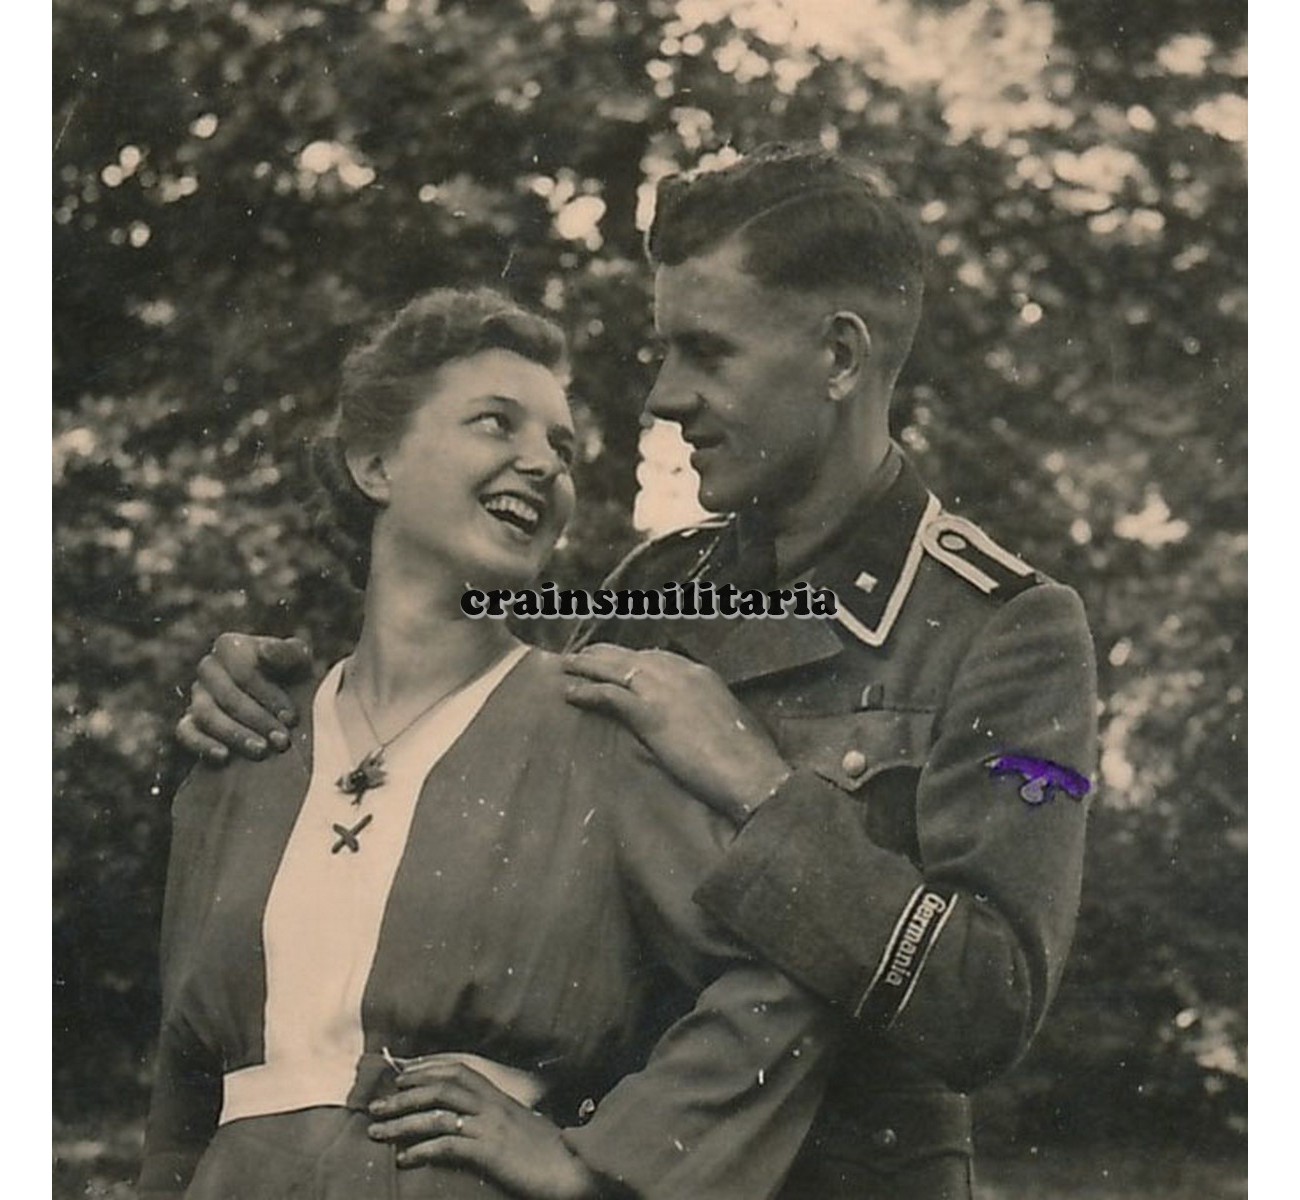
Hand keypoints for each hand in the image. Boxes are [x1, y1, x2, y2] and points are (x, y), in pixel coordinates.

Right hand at [175, 633, 311, 762]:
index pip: (244, 672)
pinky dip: (203, 745)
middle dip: (257, 720)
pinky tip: (225, 757)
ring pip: (206, 715)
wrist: (281, 705)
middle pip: (227, 695)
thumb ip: (288, 652)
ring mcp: (197, 695)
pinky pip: (186, 733)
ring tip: (262, 750)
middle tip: (282, 741)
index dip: (269, 695)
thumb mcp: (299, 663)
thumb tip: (264, 651)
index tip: (291, 718)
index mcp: (230, 647)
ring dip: (235, 734)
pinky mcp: (188, 722)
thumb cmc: (292, 677)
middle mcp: (208, 668)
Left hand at [368, 1058, 597, 1198]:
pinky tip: (404, 1159)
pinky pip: (448, 1145)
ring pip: (437, 1113)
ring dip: (401, 1122)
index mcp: (500, 1097)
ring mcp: (491, 1127)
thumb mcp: (521, 1129)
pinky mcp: (490, 1152)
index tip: (400, 1076)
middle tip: (376, 1106)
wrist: (575, 1170)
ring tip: (376, 1132)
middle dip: (403, 1095)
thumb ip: (497, 1120)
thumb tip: (469, 1123)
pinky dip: (421, 1150)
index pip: (458, 1070)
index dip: (426, 1069)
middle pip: (440, 1087)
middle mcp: (493, 1105)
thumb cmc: (549, 1153)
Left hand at [562, 644, 791, 826]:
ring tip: (566, 665)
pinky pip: (609, 695)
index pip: (659, 657)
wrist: (749, 770)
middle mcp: (679, 673)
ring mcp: (662, 690)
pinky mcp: (649, 713)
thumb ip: (706, 710)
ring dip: (587, 665)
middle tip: (583, 654)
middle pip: (633, 656)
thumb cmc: (748, 755)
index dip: (634, 657)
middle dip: (605, 654)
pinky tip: (570, 694)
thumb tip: (697, 720)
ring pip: (615, 668)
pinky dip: (587, 692)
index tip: (618, 659)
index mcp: (701, 674)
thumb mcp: (728, 720)